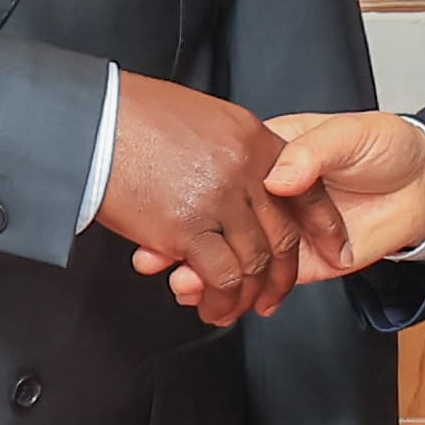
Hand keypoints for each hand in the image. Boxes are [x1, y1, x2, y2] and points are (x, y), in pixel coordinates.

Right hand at [97, 73, 342, 319]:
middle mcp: (245, 168)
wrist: (92, 117)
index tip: (332, 246)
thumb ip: (232, 148)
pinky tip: (214, 307)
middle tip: (275, 295)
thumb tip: (242, 175)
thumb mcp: (203, 116)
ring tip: (239, 310)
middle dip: (282, 275)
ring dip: (248, 295)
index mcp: (252, 138)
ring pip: (254, 261)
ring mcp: (219, 199)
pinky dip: (222, 299)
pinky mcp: (188, 226)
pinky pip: (222, 275)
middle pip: (281, 233)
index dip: (322, 224)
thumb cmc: (133, 114)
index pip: (305, 187)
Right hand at [138, 109, 424, 317]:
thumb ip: (312, 153)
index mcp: (272, 157)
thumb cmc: (385, 147)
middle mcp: (269, 197)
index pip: (226, 177)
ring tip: (175, 279)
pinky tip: (201, 293)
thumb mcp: (347, 134)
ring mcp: (281, 232)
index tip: (165, 204)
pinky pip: (262, 281)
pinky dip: (230, 290)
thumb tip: (277, 179)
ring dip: (198, 270)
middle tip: (157, 254)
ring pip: (232, 254)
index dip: (195, 191)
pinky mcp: (302, 263)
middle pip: (219, 221)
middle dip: (184, 240)